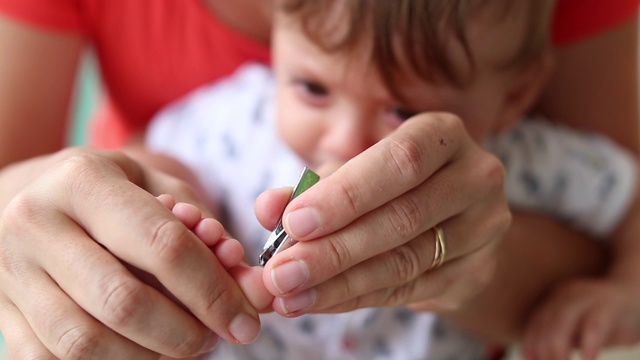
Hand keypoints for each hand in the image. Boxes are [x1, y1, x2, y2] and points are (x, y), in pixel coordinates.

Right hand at [0, 147, 261, 358]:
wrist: (24, 197)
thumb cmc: (109, 193)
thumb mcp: (157, 188)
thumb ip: (207, 231)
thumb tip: (252, 287)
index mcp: (83, 180)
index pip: (163, 246)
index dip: (213, 292)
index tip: (245, 322)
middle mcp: (37, 223)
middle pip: (123, 301)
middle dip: (184, 333)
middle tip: (213, 339)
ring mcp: (12, 271)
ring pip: (85, 342)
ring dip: (148, 357)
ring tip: (181, 346)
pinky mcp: (3, 312)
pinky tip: (140, 352)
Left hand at [255, 113, 510, 315]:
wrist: (448, 216)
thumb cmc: (390, 183)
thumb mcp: (352, 173)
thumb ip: (310, 188)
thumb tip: (267, 208)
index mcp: (444, 135)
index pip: (401, 161)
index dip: (347, 195)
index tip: (293, 223)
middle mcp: (476, 177)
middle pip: (403, 218)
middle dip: (334, 251)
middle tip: (280, 275)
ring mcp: (485, 228)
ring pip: (407, 261)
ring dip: (340, 283)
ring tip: (290, 296)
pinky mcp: (478, 271)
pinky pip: (411, 289)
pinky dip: (358, 298)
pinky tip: (319, 302)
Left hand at [522, 277, 639, 359]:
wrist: (638, 296)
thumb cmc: (607, 321)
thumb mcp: (581, 331)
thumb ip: (564, 342)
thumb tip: (540, 357)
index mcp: (555, 299)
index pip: (535, 324)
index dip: (531, 346)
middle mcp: (566, 294)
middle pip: (544, 323)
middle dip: (544, 351)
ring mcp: (587, 296)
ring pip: (562, 321)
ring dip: (558, 350)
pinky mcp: (609, 304)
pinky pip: (594, 325)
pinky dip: (588, 344)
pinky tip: (587, 359)